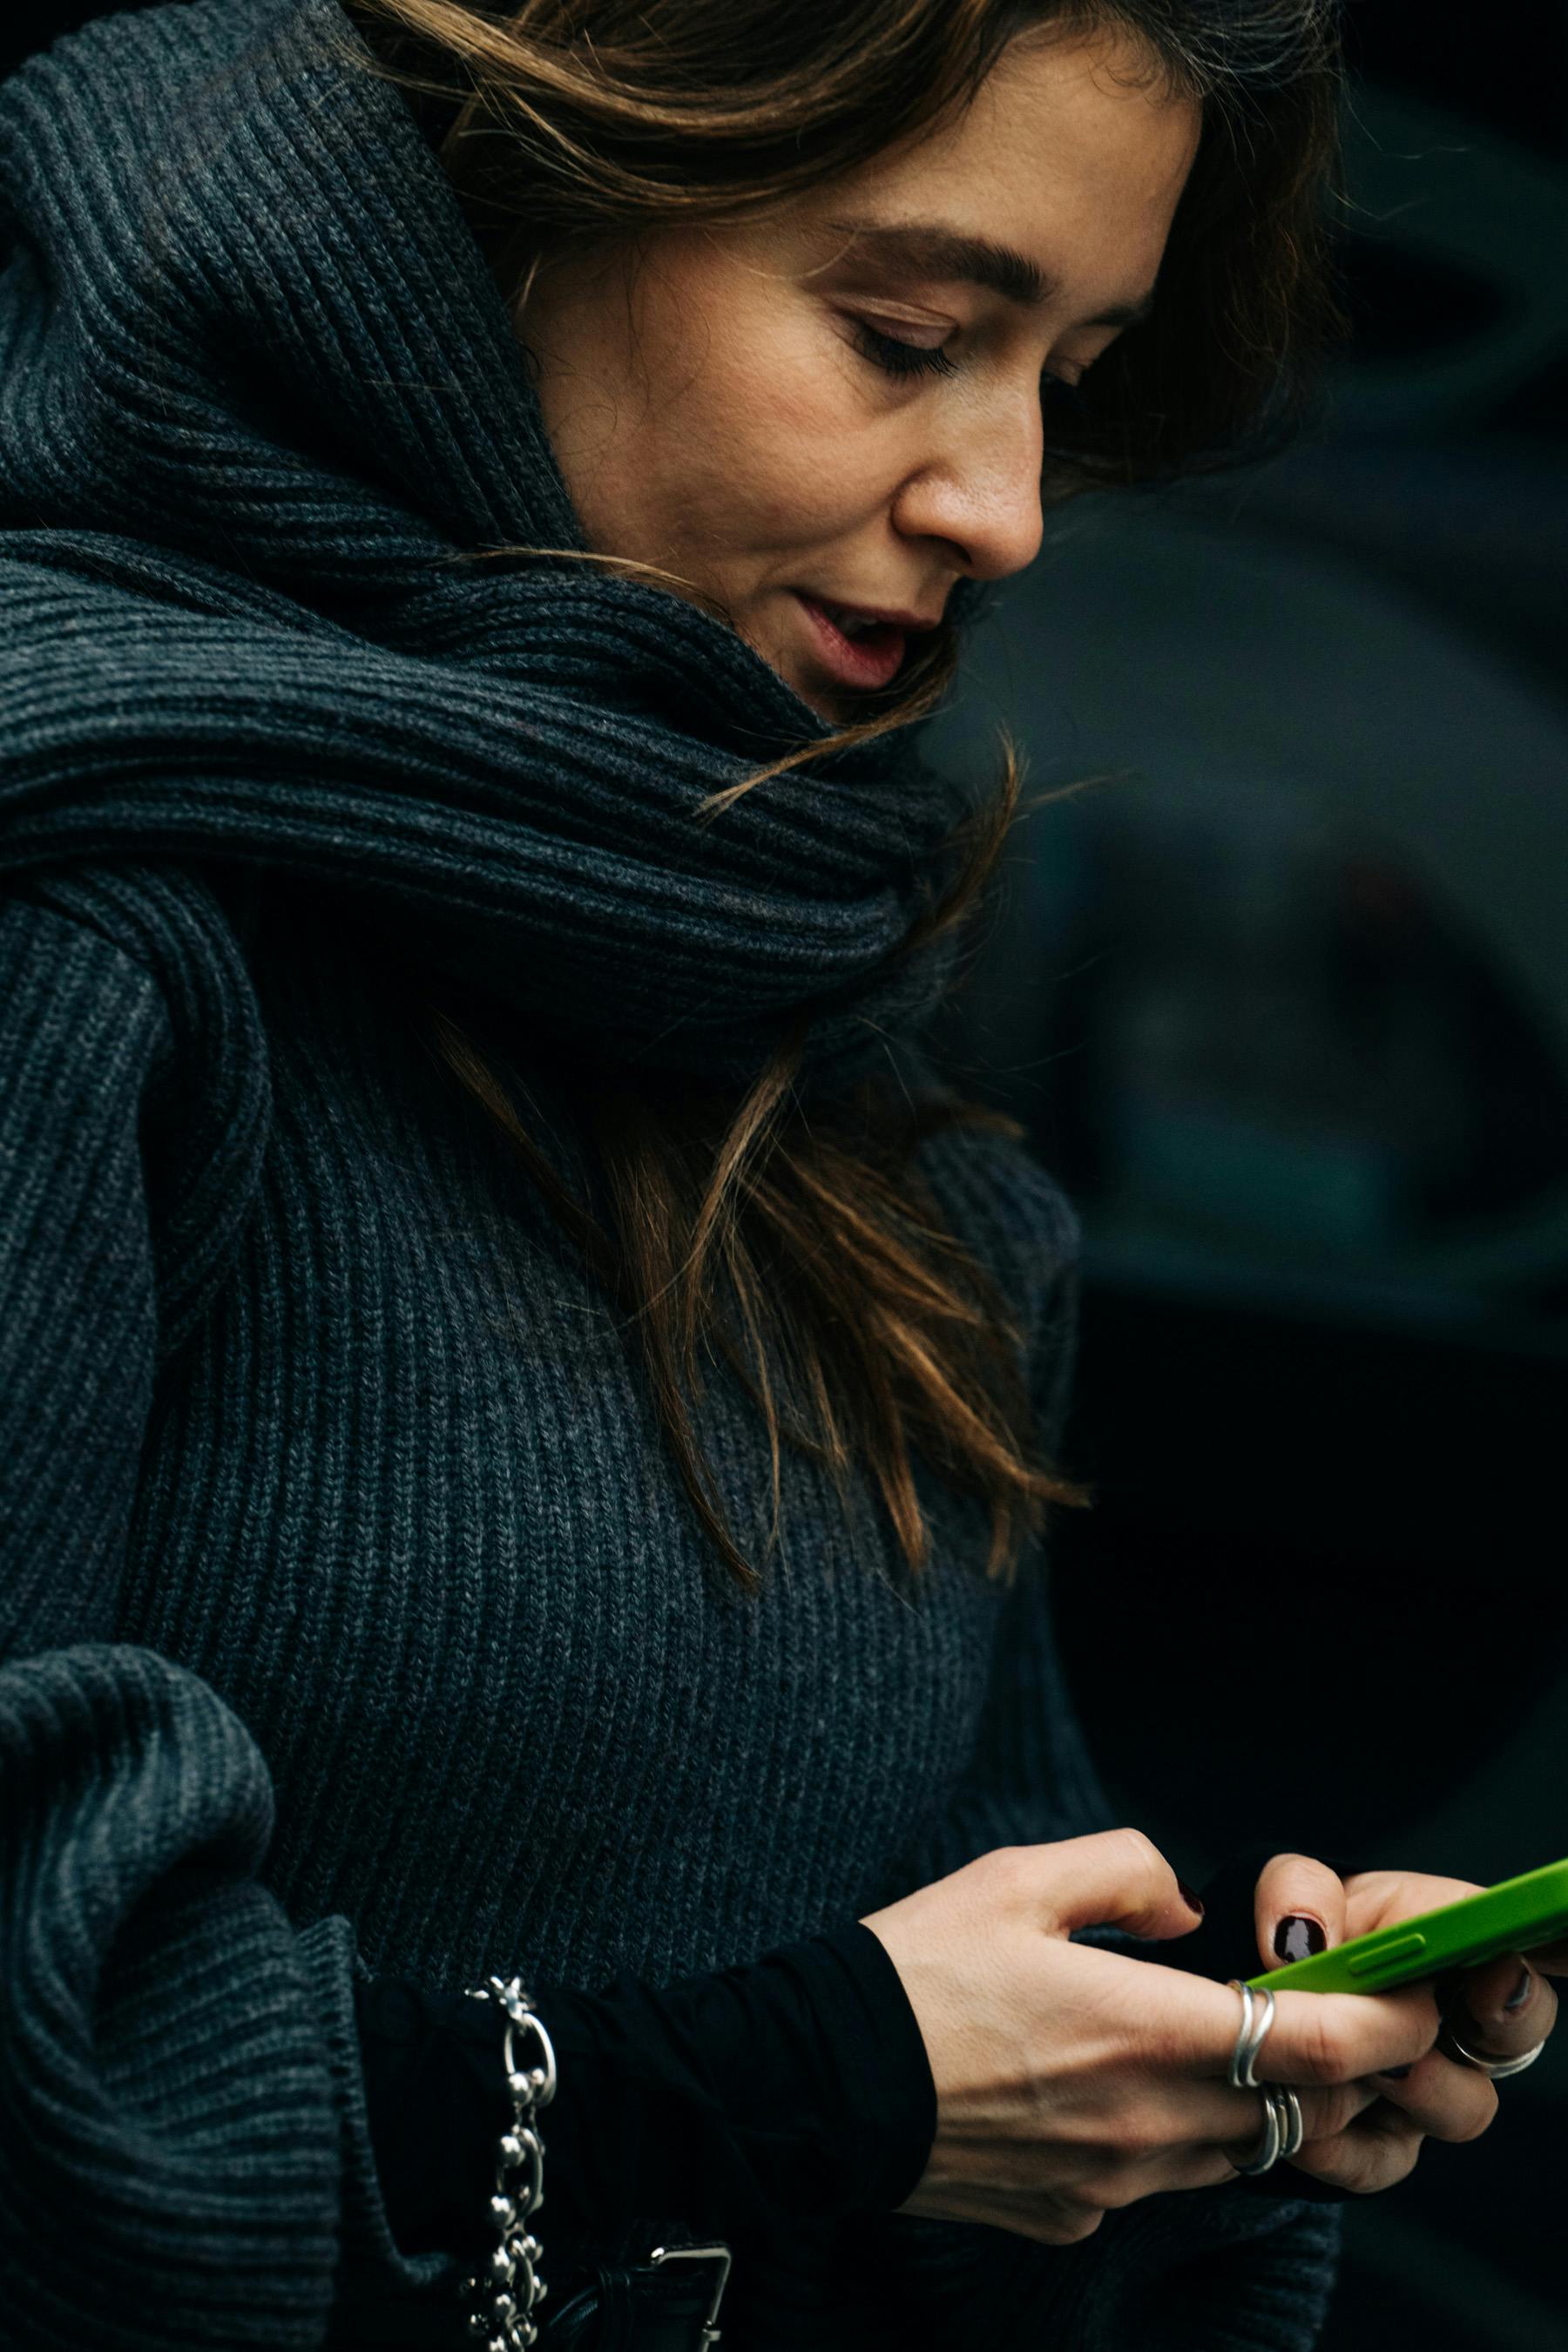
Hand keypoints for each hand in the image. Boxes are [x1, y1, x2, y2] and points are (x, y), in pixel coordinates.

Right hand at [860, 1830, 1437, 2246]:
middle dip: (1336, 2071)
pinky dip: (1184, 2139)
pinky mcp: (1075, 2214)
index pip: (1316, 2047)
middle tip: (1327, 2016)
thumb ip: (1127, 1871)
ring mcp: (1114, 2180)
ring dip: (1265, 2109)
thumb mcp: (1019, 1876)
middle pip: (1300, 2115)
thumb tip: (1187, 1908)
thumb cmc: (915, 1970)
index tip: (1404, 2000)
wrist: (817, 2084)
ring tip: (1239, 2049)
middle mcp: (1147, 2121)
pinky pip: (1166, 2180)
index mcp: (1144, 2028)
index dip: (1383, 2025)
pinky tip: (1134, 2090)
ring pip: (1242, 2156)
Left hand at [1251, 1854, 1563, 2192]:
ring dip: (1414, 2085)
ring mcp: (1432, 2085)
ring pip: (1464, 2106)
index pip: (1524, 1938)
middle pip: (1519, 2030)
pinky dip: (1340, 2142)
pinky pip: (1387, 2159)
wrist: (1251, 2016)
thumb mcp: (1284, 1892)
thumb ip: (1299, 1890)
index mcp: (1445, 1937)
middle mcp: (1457, 2014)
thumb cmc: (1290, 1939)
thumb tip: (1303, 1938)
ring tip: (1350, 2063)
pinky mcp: (1390, 2145)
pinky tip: (1298, 2117)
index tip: (1504, 1972)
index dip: (1547, 1950)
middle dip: (1495, 2025)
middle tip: (1437, 2017)